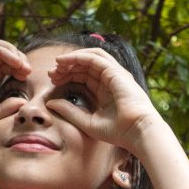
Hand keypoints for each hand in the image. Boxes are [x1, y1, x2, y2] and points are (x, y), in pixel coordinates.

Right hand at [0, 38, 30, 132]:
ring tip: (23, 66)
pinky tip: (14, 61)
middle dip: (20, 61)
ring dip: (14, 53)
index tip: (28, 80)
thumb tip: (23, 103)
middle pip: (5, 56)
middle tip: (29, 72)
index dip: (19, 71)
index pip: (6, 68)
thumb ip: (1, 109)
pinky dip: (4, 51)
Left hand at [44, 48, 163, 154]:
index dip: (68, 75)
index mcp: (106, 91)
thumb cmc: (118, 132)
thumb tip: (50, 103)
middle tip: (52, 73)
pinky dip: (78, 56)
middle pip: (86, 65)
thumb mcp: (88, 122)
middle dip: (67, 67)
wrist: (138, 132)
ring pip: (90, 57)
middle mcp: (111, 80)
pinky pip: (95, 58)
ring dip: (72, 58)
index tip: (53, 81)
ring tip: (57, 64)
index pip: (85, 76)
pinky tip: (65, 61)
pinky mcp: (116, 72)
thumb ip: (69, 112)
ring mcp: (115, 74)